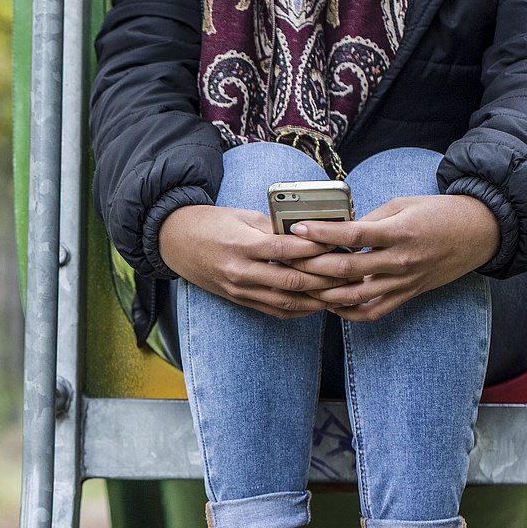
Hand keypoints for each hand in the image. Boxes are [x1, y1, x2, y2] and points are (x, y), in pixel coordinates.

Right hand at [158, 205, 349, 318]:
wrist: (176, 243)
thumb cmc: (211, 224)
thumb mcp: (241, 216)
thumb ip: (273, 227)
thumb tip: (307, 232)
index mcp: (242, 245)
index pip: (286, 249)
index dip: (315, 247)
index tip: (340, 243)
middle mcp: (242, 272)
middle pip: (292, 280)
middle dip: (325, 279)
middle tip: (351, 272)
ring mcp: (241, 290)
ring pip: (287, 301)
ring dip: (317, 299)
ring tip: (341, 293)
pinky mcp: (240, 300)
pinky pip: (275, 310)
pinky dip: (300, 309)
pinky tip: (318, 304)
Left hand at [284, 194, 500, 320]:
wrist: (478, 233)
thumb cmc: (439, 213)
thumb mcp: (404, 205)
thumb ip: (371, 219)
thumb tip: (338, 230)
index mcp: (399, 232)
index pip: (352, 236)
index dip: (322, 234)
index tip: (298, 229)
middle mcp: (400, 261)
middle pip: (347, 271)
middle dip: (313, 267)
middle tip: (289, 261)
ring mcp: (403, 282)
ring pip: (354, 296)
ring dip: (324, 293)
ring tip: (301, 285)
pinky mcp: (407, 295)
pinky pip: (372, 312)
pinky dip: (348, 312)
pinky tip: (330, 303)